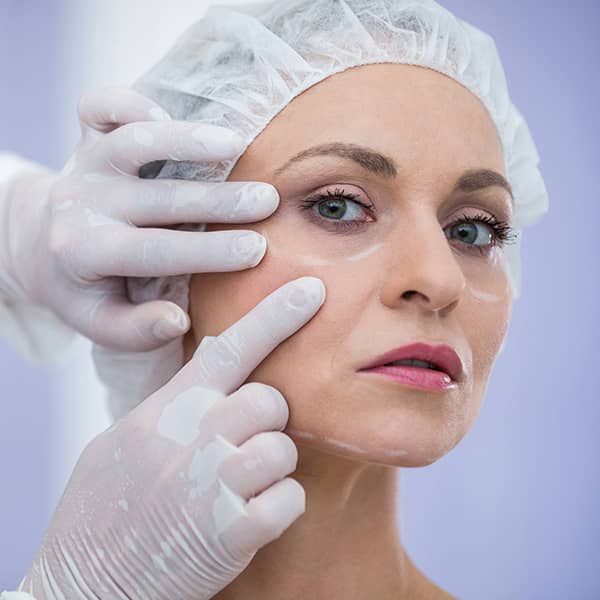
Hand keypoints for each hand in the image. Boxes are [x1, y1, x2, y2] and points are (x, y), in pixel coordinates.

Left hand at [0, 86, 277, 350]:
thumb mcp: (104, 325)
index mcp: (87, 254)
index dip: (208, 251)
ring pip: (134, 143)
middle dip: (219, 200)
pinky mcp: (86, 137)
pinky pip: (98, 106)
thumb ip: (138, 330)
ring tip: (238, 145)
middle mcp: (84, 204)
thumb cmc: (88, 290)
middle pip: (158, 198)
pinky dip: (130, 102)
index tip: (256, 251)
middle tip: (268, 201)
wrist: (45, 246)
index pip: (155, 252)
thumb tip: (178, 319)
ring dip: (189, 141)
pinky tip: (170, 114)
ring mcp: (85, 164)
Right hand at [19, 276, 324, 599]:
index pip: (228, 348)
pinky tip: (246, 519)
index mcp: (166, 411)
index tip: (311, 290)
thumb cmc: (103, 510)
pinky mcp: (233, 533)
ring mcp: (213, 484)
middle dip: (266, 418)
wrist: (86, 588)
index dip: (274, 315)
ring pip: (282, 448)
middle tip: (241, 443)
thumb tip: (214, 368)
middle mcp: (192, 438)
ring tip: (236, 488)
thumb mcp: (122, 441)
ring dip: (270, 468)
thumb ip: (172, 404)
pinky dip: (278, 508)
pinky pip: (289, 499)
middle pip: (268, 399)